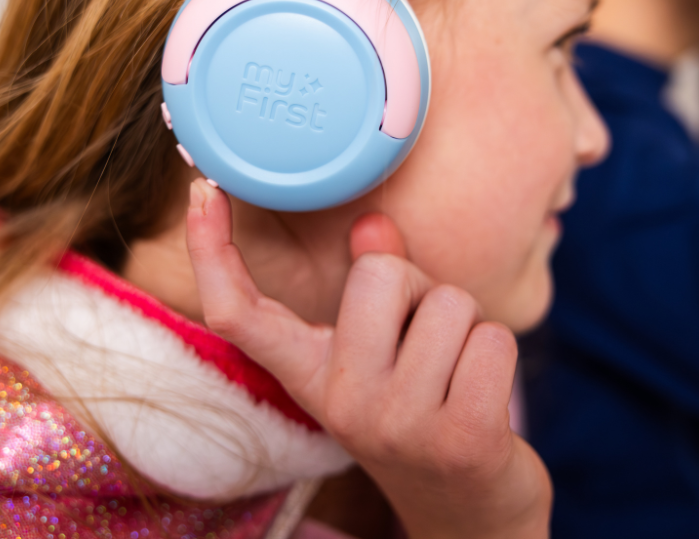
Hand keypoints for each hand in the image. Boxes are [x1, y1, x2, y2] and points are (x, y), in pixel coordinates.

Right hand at [185, 179, 549, 538]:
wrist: (468, 513)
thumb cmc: (425, 411)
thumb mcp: (384, 355)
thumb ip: (379, 286)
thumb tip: (374, 225)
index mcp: (310, 376)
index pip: (240, 313)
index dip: (211, 250)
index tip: (201, 191)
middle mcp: (341, 404)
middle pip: (381, 274)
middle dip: (420, 288)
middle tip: (426, 337)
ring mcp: (398, 427)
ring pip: (449, 303)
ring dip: (468, 325)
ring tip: (456, 371)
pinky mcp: (462, 442)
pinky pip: (491, 340)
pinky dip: (498, 351)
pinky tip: (483, 394)